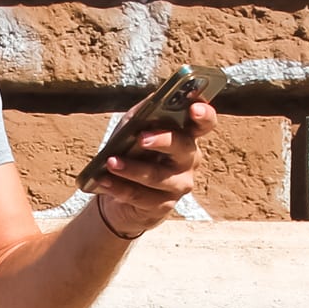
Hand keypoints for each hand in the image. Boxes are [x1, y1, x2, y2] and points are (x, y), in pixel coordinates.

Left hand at [85, 99, 217, 239]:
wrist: (122, 191)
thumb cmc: (133, 151)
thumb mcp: (135, 127)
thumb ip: (144, 113)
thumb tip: (151, 102)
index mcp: (186, 135)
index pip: (205, 123)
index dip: (203, 115)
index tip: (194, 108)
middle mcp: (189, 160)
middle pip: (183, 147)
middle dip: (163, 140)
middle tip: (141, 137)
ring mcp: (179, 184)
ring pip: (158, 176)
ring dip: (132, 169)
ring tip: (110, 162)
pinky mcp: (163, 205)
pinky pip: (140, 196)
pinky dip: (119, 187)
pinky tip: (103, 180)